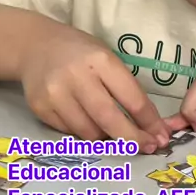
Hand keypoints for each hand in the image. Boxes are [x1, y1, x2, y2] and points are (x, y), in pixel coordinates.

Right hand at [19, 24, 169, 151]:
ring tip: (113, 131)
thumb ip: (127, 90)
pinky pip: (70, 133)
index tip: (161, 137)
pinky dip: (84, 133)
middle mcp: (76, 77)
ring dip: (107, 138)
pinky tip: (87, 121)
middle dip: (132, 139)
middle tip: (147, 148)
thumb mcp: (108, 60)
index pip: (132, 99)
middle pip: (110, 119)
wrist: (35, 46)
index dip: (149, 122)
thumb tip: (151, 127)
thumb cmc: (81, 54)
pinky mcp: (40, 108)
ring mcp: (55, 94)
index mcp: (101, 61)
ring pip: (89, 132)